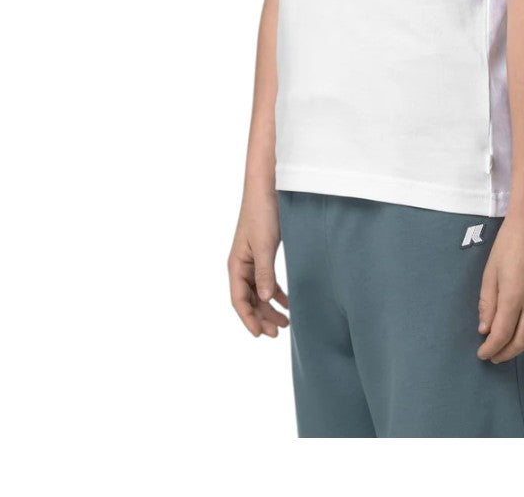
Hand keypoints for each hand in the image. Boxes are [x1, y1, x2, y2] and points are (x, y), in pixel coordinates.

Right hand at [228, 190, 289, 338]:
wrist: (266, 188)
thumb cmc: (262, 213)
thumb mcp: (264, 245)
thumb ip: (265, 273)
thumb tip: (267, 299)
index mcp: (236, 265)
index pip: (239, 300)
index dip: (248, 319)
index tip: (260, 335)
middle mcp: (241, 265)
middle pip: (249, 300)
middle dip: (262, 317)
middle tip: (278, 332)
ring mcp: (252, 260)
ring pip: (259, 292)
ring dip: (270, 308)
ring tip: (285, 322)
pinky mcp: (263, 254)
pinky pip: (267, 281)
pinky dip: (276, 293)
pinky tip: (287, 302)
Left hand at [476, 209, 523, 363]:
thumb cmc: (510, 240)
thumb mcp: (491, 270)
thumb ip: (487, 302)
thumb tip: (485, 329)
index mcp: (514, 296)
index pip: (502, 335)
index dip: (491, 349)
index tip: (483, 354)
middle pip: (523, 340)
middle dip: (507, 352)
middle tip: (496, 355)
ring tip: (515, 344)